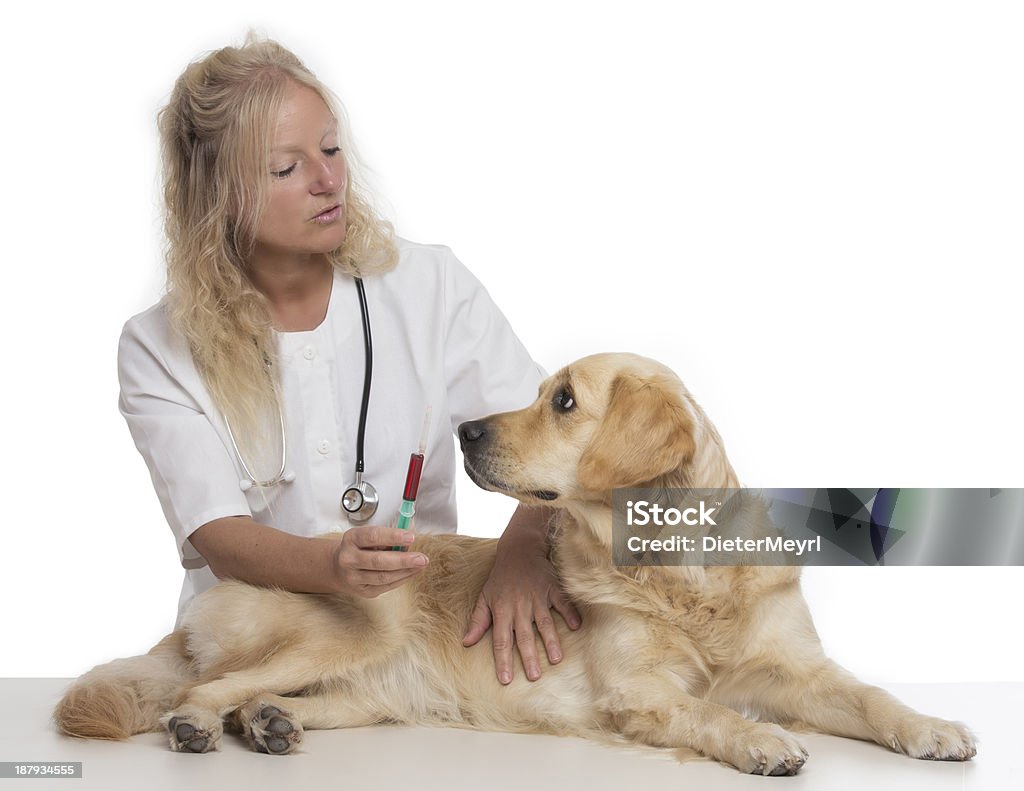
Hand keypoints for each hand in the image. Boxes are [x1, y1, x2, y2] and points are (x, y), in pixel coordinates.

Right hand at [331, 526, 428, 597]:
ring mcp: (354, 578)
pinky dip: (402, 579)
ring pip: (383, 577)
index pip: (372, 536)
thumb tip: (408, 543)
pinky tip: (413, 572)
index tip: (410, 536)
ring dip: (405, 571)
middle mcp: (349, 559)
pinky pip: (386, 586)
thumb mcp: (366, 536)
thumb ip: (386, 538)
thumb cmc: (358, 548)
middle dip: (403, 560)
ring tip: (421, 564)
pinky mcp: (363, 591)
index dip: (392, 536)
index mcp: (351, 539)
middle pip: (378, 561)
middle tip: (421, 557)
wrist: (337, 567)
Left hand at [462, 511, 580, 683]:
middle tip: (534, 677)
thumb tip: (466, 642)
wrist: (519, 550)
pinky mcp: (552, 588)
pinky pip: (562, 602)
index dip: (503, 660)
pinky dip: (570, 613)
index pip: (501, 640)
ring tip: (555, 660)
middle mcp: (519, 606)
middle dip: (528, 657)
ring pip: (544, 623)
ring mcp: (537, 596)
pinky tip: (576, 626)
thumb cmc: (500, 578)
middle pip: (524, 636)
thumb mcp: (485, 597)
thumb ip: (478, 621)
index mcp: (502, 610)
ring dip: (550, 641)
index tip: (506, 680)